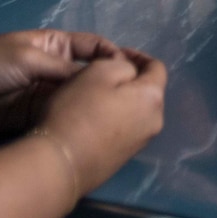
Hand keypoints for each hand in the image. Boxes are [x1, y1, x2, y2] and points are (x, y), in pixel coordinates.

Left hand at [0, 30, 121, 136]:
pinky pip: (67, 115)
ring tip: (121, 115)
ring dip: (98, 104)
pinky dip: (81, 120)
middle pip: (92, 75)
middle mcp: (59, 69)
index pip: (94, 47)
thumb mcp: (29, 57)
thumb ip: (64, 69)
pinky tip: (98, 127)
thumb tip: (100, 79)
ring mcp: (51, 94)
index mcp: (57, 46)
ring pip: (82, 97)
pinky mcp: (43, 115)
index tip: (130, 70)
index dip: (113, 55)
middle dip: (110, 83)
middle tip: (132, 98)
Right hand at [33, 50, 166, 193]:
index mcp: (153, 99)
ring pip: (136, 110)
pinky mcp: (123, 159)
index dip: (138, 55)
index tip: (116, 52)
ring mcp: (140, 144)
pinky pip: (125, 129)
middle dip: (130, 78)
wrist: (60, 164)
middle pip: (148, 91)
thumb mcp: (98, 72)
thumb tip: (130, 74)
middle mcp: (155, 123)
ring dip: (121, 99)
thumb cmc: (78, 111)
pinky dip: (114, 118)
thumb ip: (121, 64)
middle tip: (104, 72)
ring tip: (95, 95)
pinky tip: (92, 119)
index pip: (157, 67)